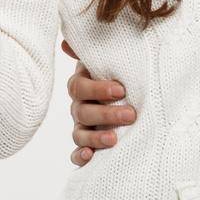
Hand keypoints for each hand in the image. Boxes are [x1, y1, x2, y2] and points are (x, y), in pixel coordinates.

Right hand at [61, 39, 133, 165]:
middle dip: (107, 113)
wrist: (134, 98)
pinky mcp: (87, 146)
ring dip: (95, 137)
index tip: (121, 90)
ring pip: (79, 133)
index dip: (98, 88)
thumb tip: (65, 42)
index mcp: (83, 84)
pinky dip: (80, 156)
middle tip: (131, 114)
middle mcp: (79, 106)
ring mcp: (82, 127)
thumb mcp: (113, 63)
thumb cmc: (122, 77)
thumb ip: (95, 52)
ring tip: (114, 139)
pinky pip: (76, 154)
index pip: (80, 86)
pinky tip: (90, 156)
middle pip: (82, 111)